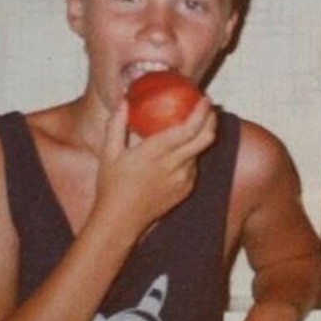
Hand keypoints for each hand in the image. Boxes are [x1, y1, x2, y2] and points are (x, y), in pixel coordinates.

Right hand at [94, 96, 216, 234]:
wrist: (121, 221)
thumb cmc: (112, 187)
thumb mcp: (109, 153)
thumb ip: (116, 124)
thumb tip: (123, 100)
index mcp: (156, 152)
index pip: (188, 128)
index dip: (201, 112)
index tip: (204, 98)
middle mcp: (174, 165)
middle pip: (205, 138)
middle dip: (211, 119)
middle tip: (208, 107)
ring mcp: (183, 179)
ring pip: (200, 152)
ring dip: (201, 137)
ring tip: (193, 126)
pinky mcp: (185, 190)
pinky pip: (194, 167)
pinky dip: (191, 154)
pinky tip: (182, 150)